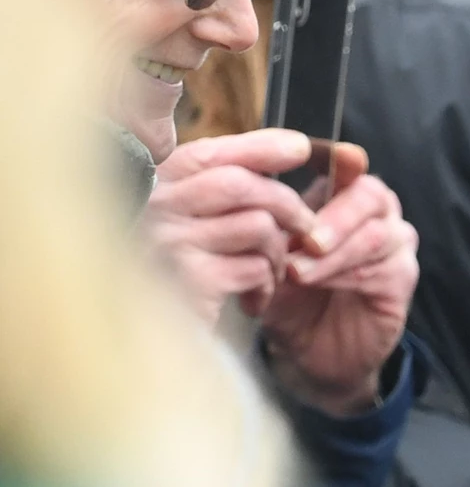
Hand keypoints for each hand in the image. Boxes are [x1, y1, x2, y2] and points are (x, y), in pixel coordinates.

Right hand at [142, 129, 323, 322]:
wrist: (145, 342)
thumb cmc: (180, 276)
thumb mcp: (197, 221)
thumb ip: (231, 182)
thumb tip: (298, 145)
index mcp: (152, 187)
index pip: (210, 153)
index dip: (261, 147)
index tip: (301, 148)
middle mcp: (152, 208)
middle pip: (241, 185)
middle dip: (288, 205)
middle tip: (307, 229)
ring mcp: (167, 244)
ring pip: (257, 226)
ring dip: (278, 253)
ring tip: (269, 274)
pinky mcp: (189, 282)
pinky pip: (255, 268)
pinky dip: (267, 285)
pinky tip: (254, 299)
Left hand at [254, 142, 419, 416]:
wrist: (308, 352)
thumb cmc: (288, 297)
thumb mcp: (268, 257)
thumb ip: (268, 226)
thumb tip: (248, 193)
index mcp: (340, 198)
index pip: (347, 165)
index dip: (338, 158)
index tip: (330, 158)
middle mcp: (374, 215)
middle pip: (370, 194)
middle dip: (335, 216)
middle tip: (306, 242)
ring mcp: (394, 246)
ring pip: (374, 234)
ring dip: (333, 253)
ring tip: (298, 272)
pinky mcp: (402, 279)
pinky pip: (383, 268)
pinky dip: (346, 275)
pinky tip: (318, 284)